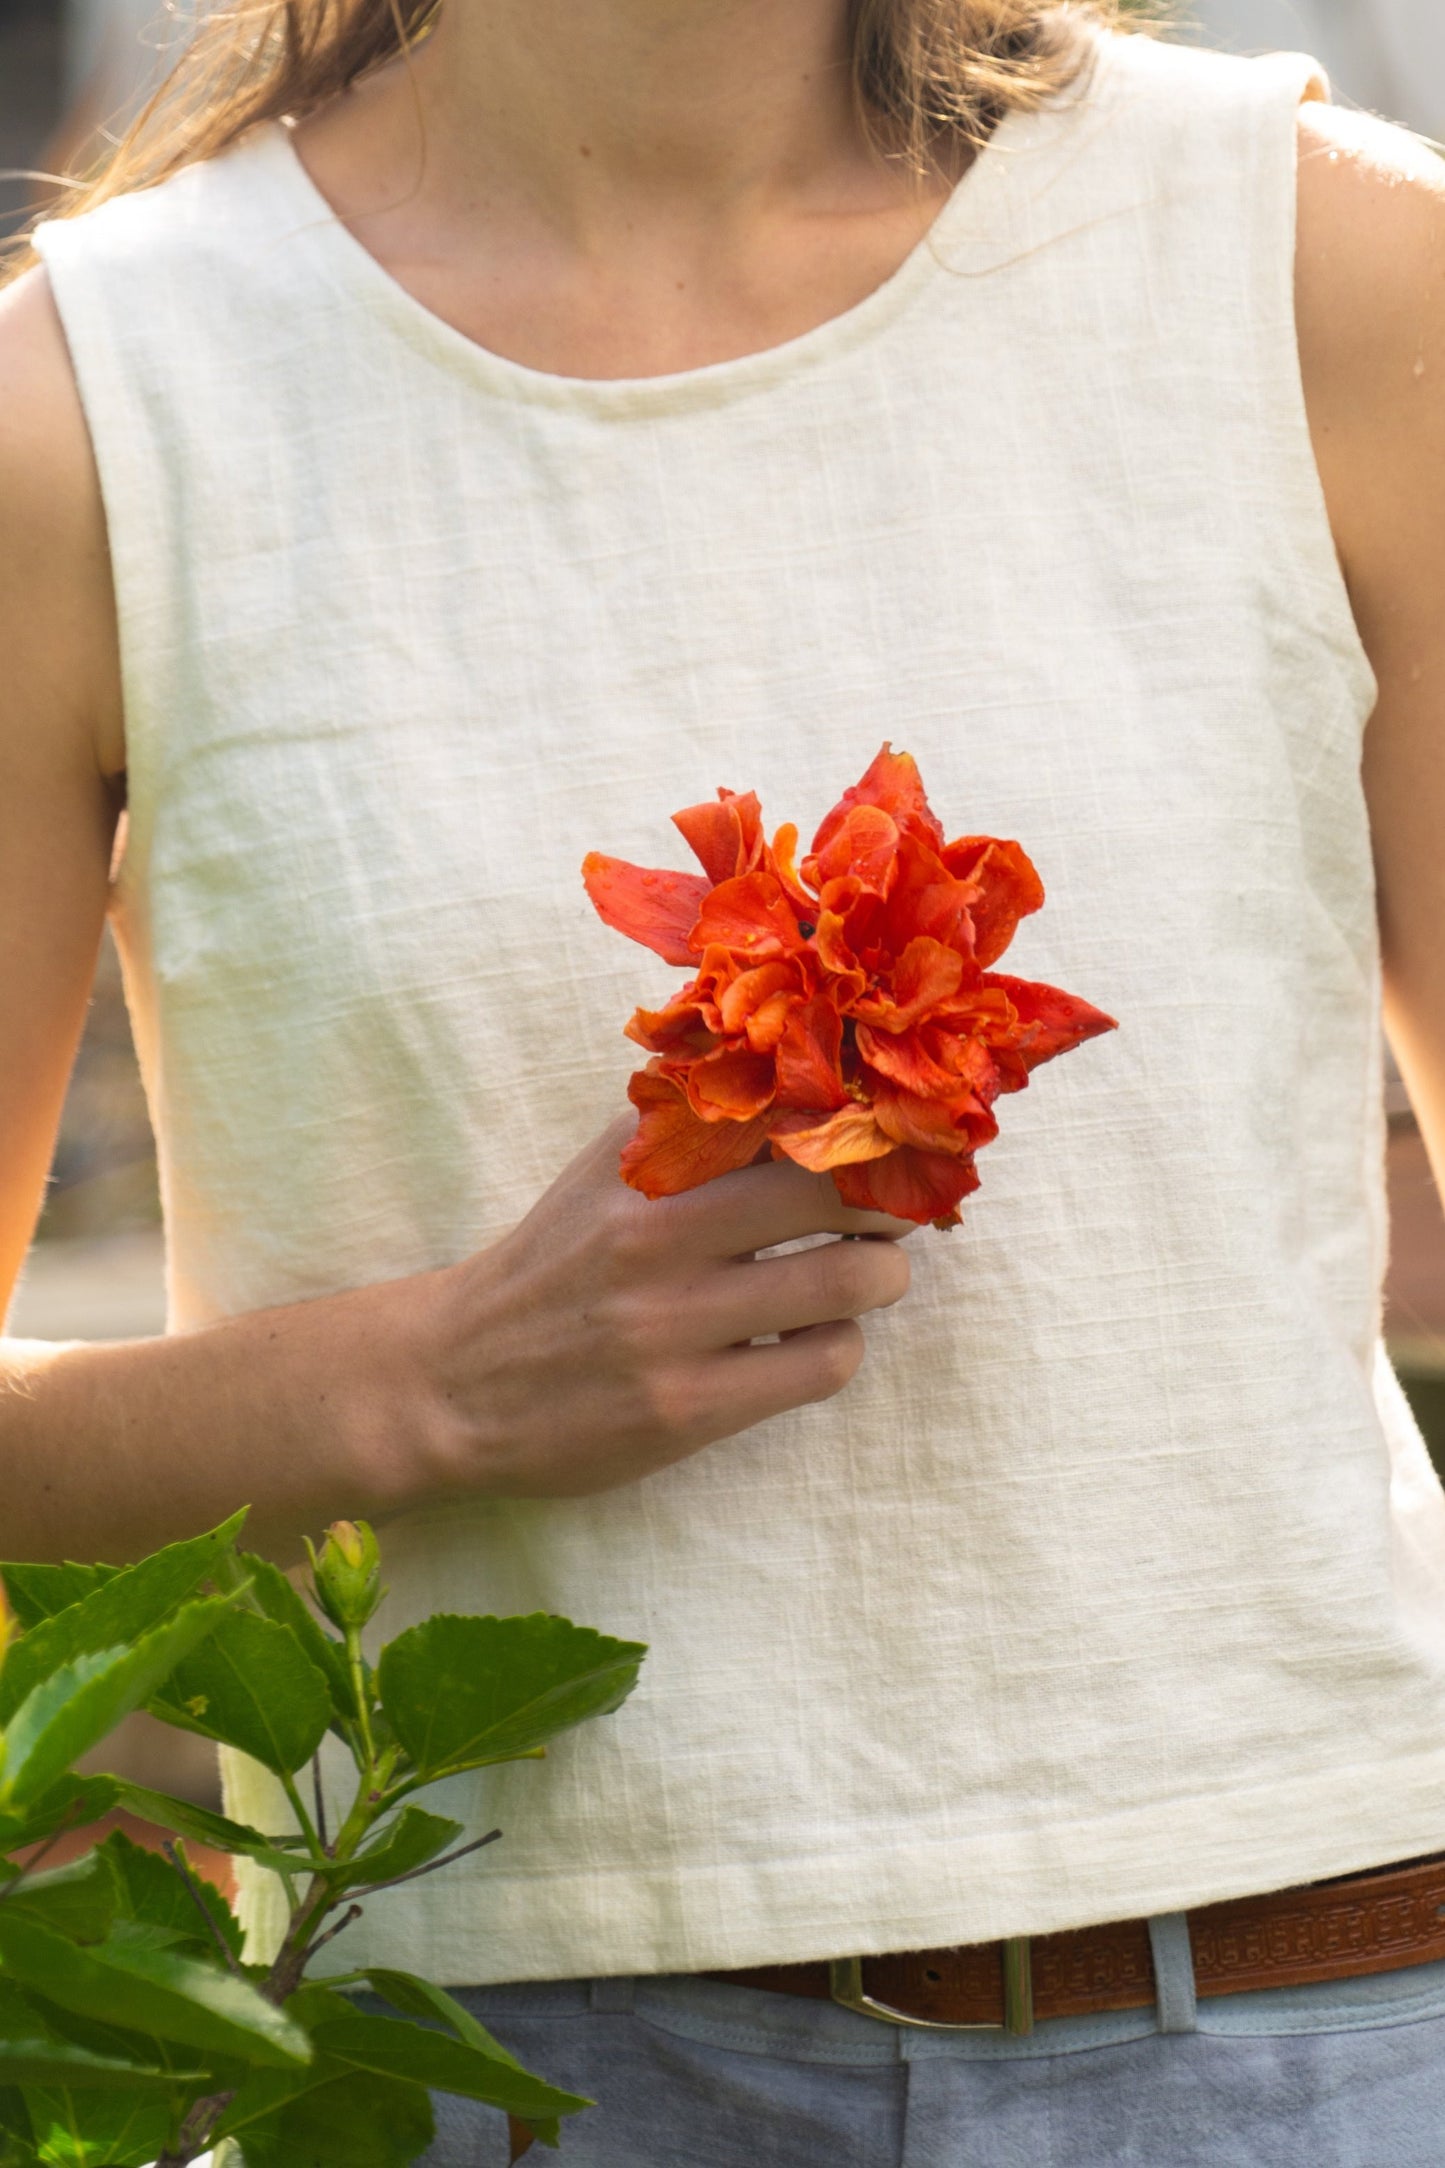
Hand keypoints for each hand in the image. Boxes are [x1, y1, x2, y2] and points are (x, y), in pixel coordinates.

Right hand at [425, 1117, 914, 1497]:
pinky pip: (822, 1364)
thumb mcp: (604, 1173)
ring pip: (849, 1281)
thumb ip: (687, 1119)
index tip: (887, 1126)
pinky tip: (811, 1339)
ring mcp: (671, 1326)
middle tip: (896, 1204)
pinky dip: (839, 1346)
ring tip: (864, 1275)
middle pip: (833, 1189)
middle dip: (890, 1196)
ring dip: (881, 1275)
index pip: (780, 1111)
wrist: (450, 1382)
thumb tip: (794, 1067)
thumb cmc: (552, 1266)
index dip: (855, 1113)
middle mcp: (655, 1235)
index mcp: (640, 1165)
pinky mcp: (687, 1408)